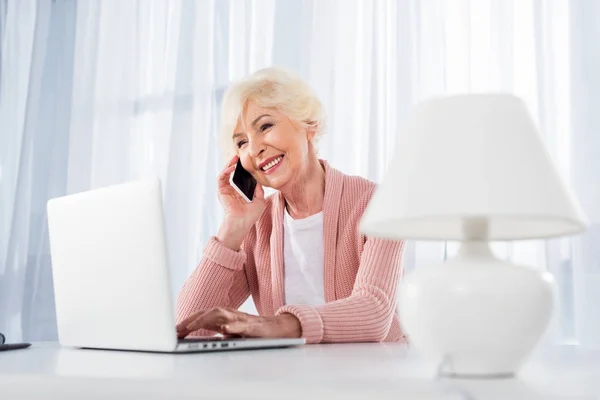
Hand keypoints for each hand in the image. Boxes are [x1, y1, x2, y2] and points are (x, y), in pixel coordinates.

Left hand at [176, 307, 300, 339]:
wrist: (278, 329)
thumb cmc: (254, 331)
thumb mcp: (231, 332)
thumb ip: (217, 331)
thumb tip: (198, 337)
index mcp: (225, 316)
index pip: (203, 315)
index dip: (188, 320)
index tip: (174, 329)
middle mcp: (231, 314)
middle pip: (208, 312)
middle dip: (191, 320)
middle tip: (177, 329)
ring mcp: (241, 319)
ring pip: (221, 314)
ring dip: (205, 320)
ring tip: (192, 327)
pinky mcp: (253, 326)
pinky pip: (241, 325)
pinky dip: (232, 326)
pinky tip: (224, 329)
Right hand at [217, 155, 265, 249]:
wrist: (242, 222)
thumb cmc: (250, 215)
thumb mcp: (260, 201)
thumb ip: (259, 190)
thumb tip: (259, 180)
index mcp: (239, 194)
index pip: (239, 179)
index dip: (242, 171)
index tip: (248, 163)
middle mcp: (231, 192)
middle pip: (231, 174)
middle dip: (234, 164)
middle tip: (239, 156)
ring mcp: (225, 191)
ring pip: (224, 174)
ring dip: (228, 165)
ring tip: (235, 158)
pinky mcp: (221, 191)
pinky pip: (221, 178)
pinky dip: (225, 171)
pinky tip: (232, 167)